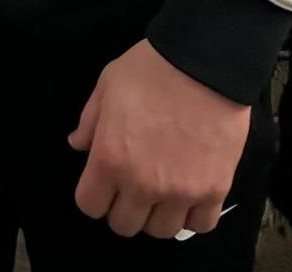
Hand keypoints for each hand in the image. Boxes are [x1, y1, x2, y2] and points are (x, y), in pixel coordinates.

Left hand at [68, 40, 249, 238]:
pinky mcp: (214, 189)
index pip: (90, 206)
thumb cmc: (150, 69)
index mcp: (110, 159)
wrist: (203, 61)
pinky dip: (193, 215)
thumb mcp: (107, 85)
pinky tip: (190, 194)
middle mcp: (142, 184)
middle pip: (125, 225)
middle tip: (132, 185)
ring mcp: (180, 191)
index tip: (103, 182)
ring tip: (163, 190)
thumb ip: (90, 120)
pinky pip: (200, 225)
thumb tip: (78, 145)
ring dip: (158, 213)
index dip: (94, 195)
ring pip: (161, 231)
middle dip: (123, 207)